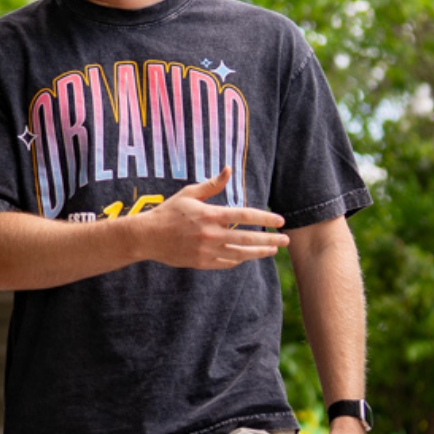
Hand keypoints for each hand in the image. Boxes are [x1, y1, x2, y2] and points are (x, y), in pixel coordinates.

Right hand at [135, 167, 288, 267]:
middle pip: (248, 238)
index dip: (265, 218)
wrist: (147, 237)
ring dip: (259, 252)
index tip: (280, 220)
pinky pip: (226, 263)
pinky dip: (239, 260)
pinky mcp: (201, 263)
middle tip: (286, 240)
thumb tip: (229, 170)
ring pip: (241, 254)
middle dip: (270, 239)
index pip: (245, 216)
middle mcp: (211, 234)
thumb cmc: (168, 212)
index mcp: (210, 215)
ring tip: (273, 250)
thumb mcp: (189, 194)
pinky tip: (247, 257)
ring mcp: (207, 250)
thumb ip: (211, 185)